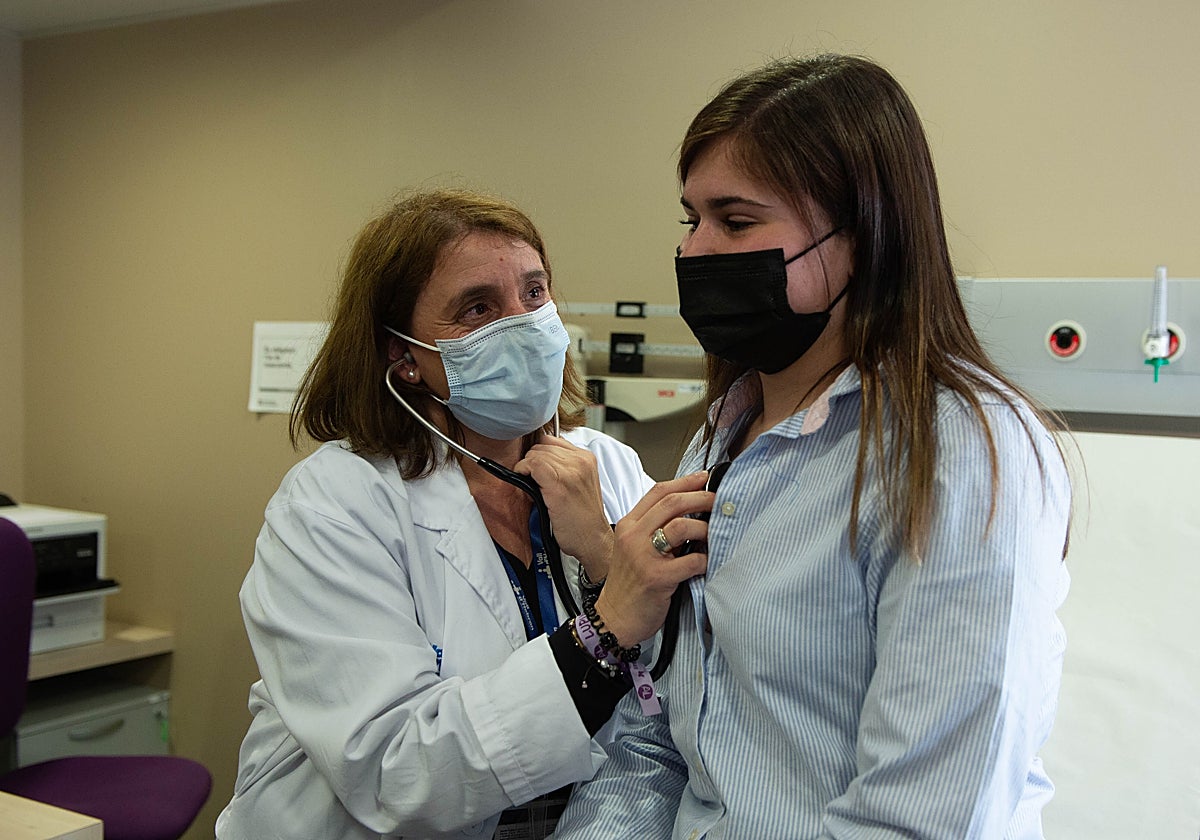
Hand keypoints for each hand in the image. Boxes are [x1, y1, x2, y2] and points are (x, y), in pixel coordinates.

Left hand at [514, 435, 614, 580]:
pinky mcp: (559, 484)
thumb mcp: (580, 483)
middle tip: (532, 478)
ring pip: (536, 453)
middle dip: (532, 459)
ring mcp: (571, 471)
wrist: (593, 540)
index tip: (535, 466)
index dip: (539, 452)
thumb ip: (565, 466)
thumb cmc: (583, 518)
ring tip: (532, 483)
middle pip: (542, 444)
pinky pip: (533, 464)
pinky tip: (527, 483)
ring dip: (527, 467)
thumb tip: (539, 457)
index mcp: (587, 458)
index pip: (553, 440)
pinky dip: (523, 470)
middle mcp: (581, 461)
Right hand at [592, 471, 713, 647]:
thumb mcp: (633, 549)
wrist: (613, 619)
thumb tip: (690, 513)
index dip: (685, 482)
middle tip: (718, 501)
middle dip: (701, 498)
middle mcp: (633, 536)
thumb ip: (654, 529)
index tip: (704, 478)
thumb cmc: (628, 586)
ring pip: (682, 526)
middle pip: (672, 503)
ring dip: (705, 528)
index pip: (658, 492)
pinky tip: (708, 561)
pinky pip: (691, 560)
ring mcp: (644, 557)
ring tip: (714, 534)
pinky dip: (705, 559)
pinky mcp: (657, 578)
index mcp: (628, 526)